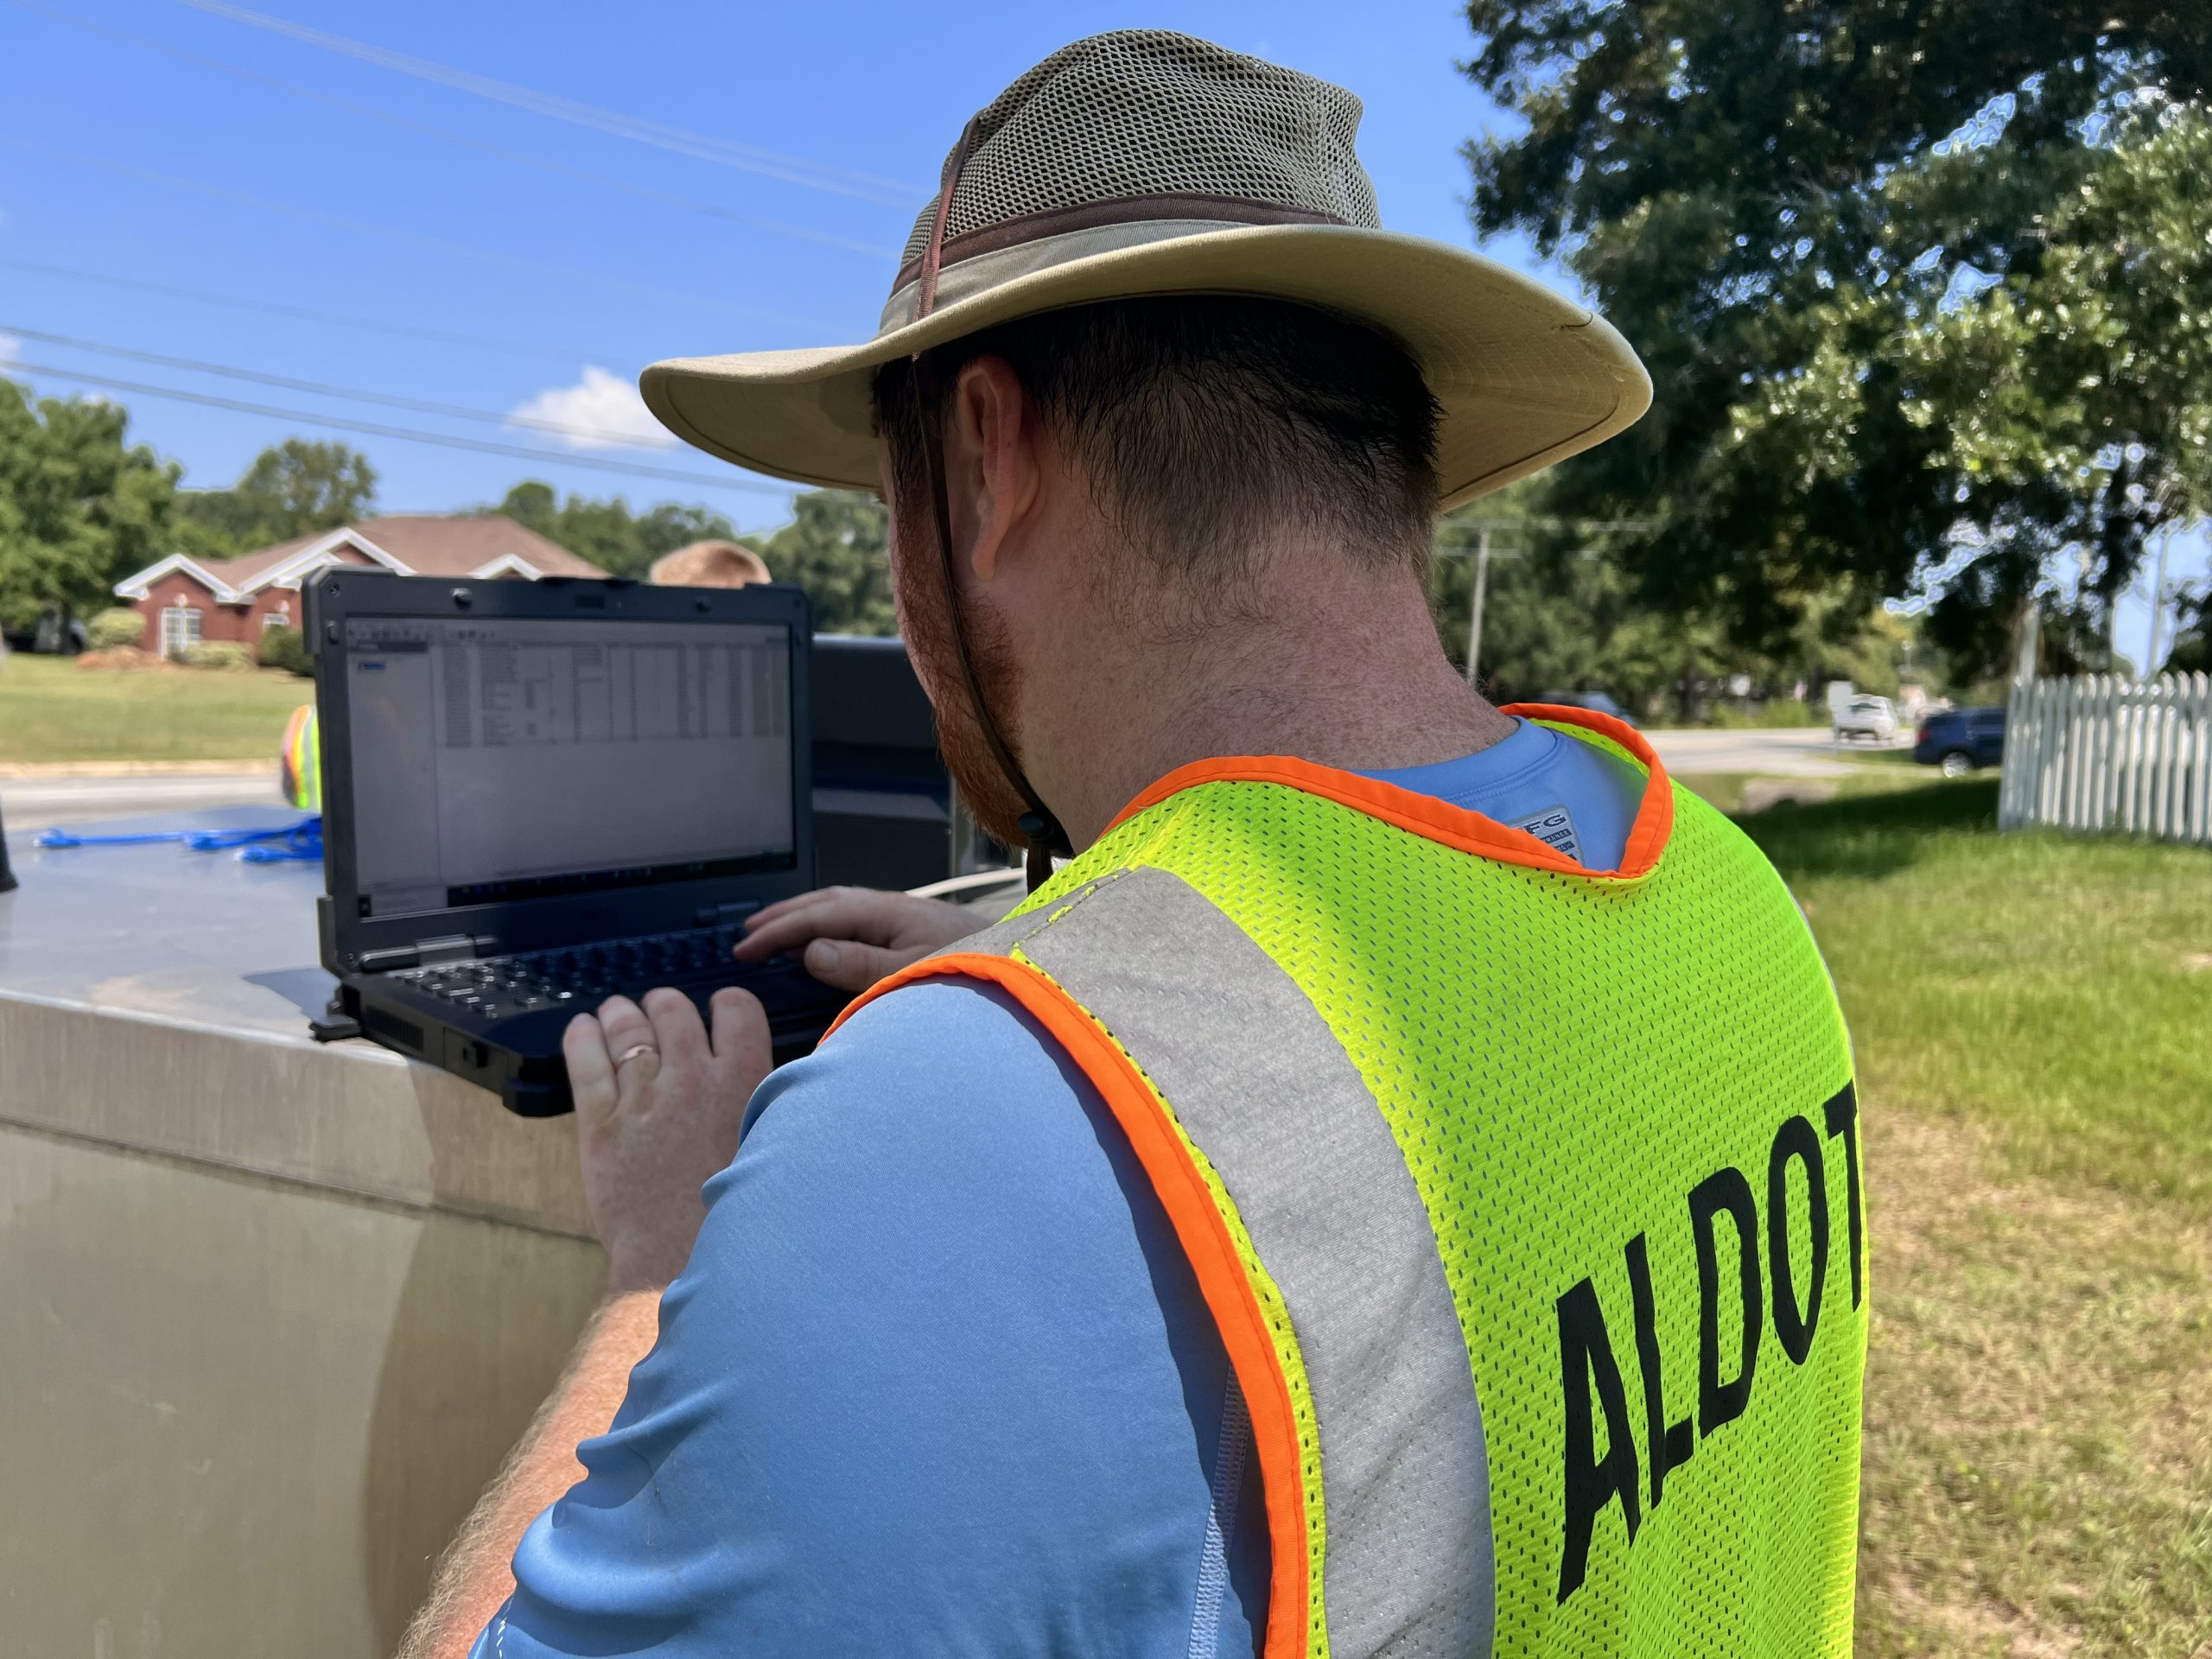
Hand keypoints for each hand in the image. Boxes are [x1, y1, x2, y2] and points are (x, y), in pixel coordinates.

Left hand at [562, 987, 769, 1292]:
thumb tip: (761, 1081)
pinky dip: (583, 1037)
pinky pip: (586, 1063)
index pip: (737, 1008)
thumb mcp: (770, 1148)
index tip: (720, 1011)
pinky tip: (583, 1027)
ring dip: (623, 1014)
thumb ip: (764, 1106)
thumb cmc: (735, 1215)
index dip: (727, 1004)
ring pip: (628, 1029)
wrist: (682, 1262)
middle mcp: (692, 1079)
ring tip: (619, 1013)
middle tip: (663, 1013)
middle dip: (667, 1006)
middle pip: (674, 1009)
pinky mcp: (599, 1124)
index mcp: (743, 1082)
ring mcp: (641, 1099)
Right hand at [734, 885, 981, 990]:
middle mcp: (893, 907)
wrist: (1030, 965)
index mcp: (888, 913)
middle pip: (825, 903)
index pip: (818, 917)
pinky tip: (826, 942)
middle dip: (783, 916)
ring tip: (775, 933)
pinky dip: (829, 925)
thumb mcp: (913, 974)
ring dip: (804, 917)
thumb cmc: (978, 970)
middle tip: (746, 935)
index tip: (745, 949)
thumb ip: (861, 965)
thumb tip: (810, 951)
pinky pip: (857, 918)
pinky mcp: (916, 928)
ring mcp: (905, 916)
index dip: (777, 932)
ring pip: (840, 907)